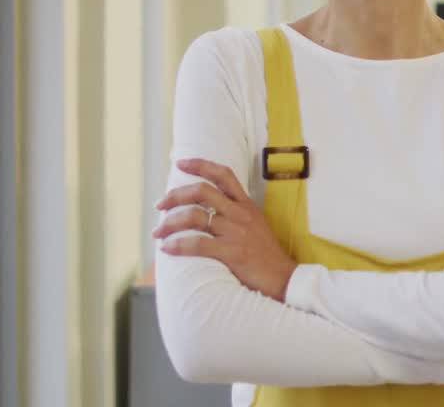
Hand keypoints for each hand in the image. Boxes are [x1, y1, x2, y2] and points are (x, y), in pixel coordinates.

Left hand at [153, 158, 297, 301]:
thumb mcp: (255, 225)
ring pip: (195, 216)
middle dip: (175, 195)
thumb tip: (206, 210)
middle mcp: (241, 213)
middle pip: (202, 191)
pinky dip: (177, 245)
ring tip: (158, 232)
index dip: (200, 165)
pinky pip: (198, 243)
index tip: (180, 163)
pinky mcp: (233, 253)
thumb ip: (235, 214)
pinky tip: (167, 249)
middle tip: (160, 204)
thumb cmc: (266, 256)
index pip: (223, 174)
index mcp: (246, 204)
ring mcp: (237, 232)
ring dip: (170, 223)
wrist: (285, 279)